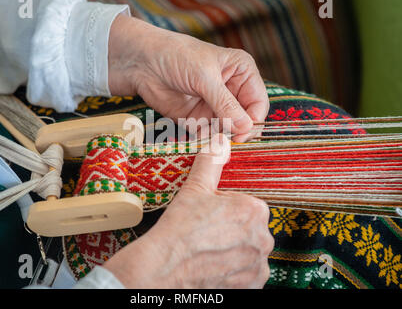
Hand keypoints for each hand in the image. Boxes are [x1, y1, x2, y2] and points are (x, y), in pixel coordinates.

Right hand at [103, 134, 273, 287]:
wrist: (165, 267)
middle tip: (208, 237)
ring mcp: (258, 266)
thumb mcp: (195, 188)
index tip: (211, 219)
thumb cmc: (180, 228)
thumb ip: (211, 162)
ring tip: (209, 254)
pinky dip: (235, 274)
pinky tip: (214, 268)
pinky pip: (249, 276)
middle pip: (250, 232)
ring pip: (250, 255)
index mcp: (254, 210)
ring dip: (235, 255)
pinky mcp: (252, 287)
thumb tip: (220, 140)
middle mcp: (263, 239)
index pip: (248, 208)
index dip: (228, 213)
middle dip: (233, 234)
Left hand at [108, 15, 268, 141]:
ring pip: (228, 131)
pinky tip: (201, 140)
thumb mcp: (204, 77)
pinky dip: (207, 141)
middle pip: (245, 119)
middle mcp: (232, 91)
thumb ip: (225, 103)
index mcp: (241, 72)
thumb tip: (246, 127)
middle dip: (239, 131)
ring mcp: (215, 107)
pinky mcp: (198, 120)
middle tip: (230, 141)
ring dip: (222, 138)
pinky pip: (209, 136)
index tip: (244, 133)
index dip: (254, 119)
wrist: (143, 63)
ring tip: (213, 140)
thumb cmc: (176, 56)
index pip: (258, 102)